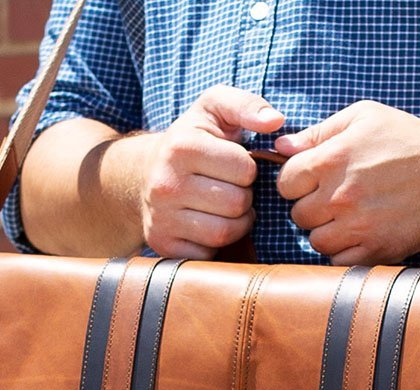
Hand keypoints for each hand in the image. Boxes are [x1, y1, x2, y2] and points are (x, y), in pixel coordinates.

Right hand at [138, 85, 283, 258]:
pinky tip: (208, 226)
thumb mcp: (213, 110)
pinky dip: (216, 245)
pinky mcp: (162, 245)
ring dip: (235, 223)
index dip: (248, 169)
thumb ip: (246, 105)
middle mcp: (165, 183)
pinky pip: (208, 255)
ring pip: (225, 232)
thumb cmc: (191, 140)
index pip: (244, 170)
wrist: (144, 175)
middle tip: (231, 189)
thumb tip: (275, 121)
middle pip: (237, 203)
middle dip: (243, 197)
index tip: (235, 166)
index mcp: (181, 147)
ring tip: (225, 208)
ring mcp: (161, 218)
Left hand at [273, 101, 419, 265]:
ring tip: (348, 219)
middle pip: (298, 215)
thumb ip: (318, 131)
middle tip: (334, 200)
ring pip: (316, 242)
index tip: (312, 181)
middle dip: (312, 207)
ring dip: (327, 232)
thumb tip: (281, 146)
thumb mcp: (364, 117)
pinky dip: (345, 252)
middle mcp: (340, 196)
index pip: (285, 183)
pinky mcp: (377, 250)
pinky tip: (360, 235)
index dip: (296, 182)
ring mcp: (358, 226)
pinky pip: (340, 262)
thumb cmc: (409, 138)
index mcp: (332, 160)